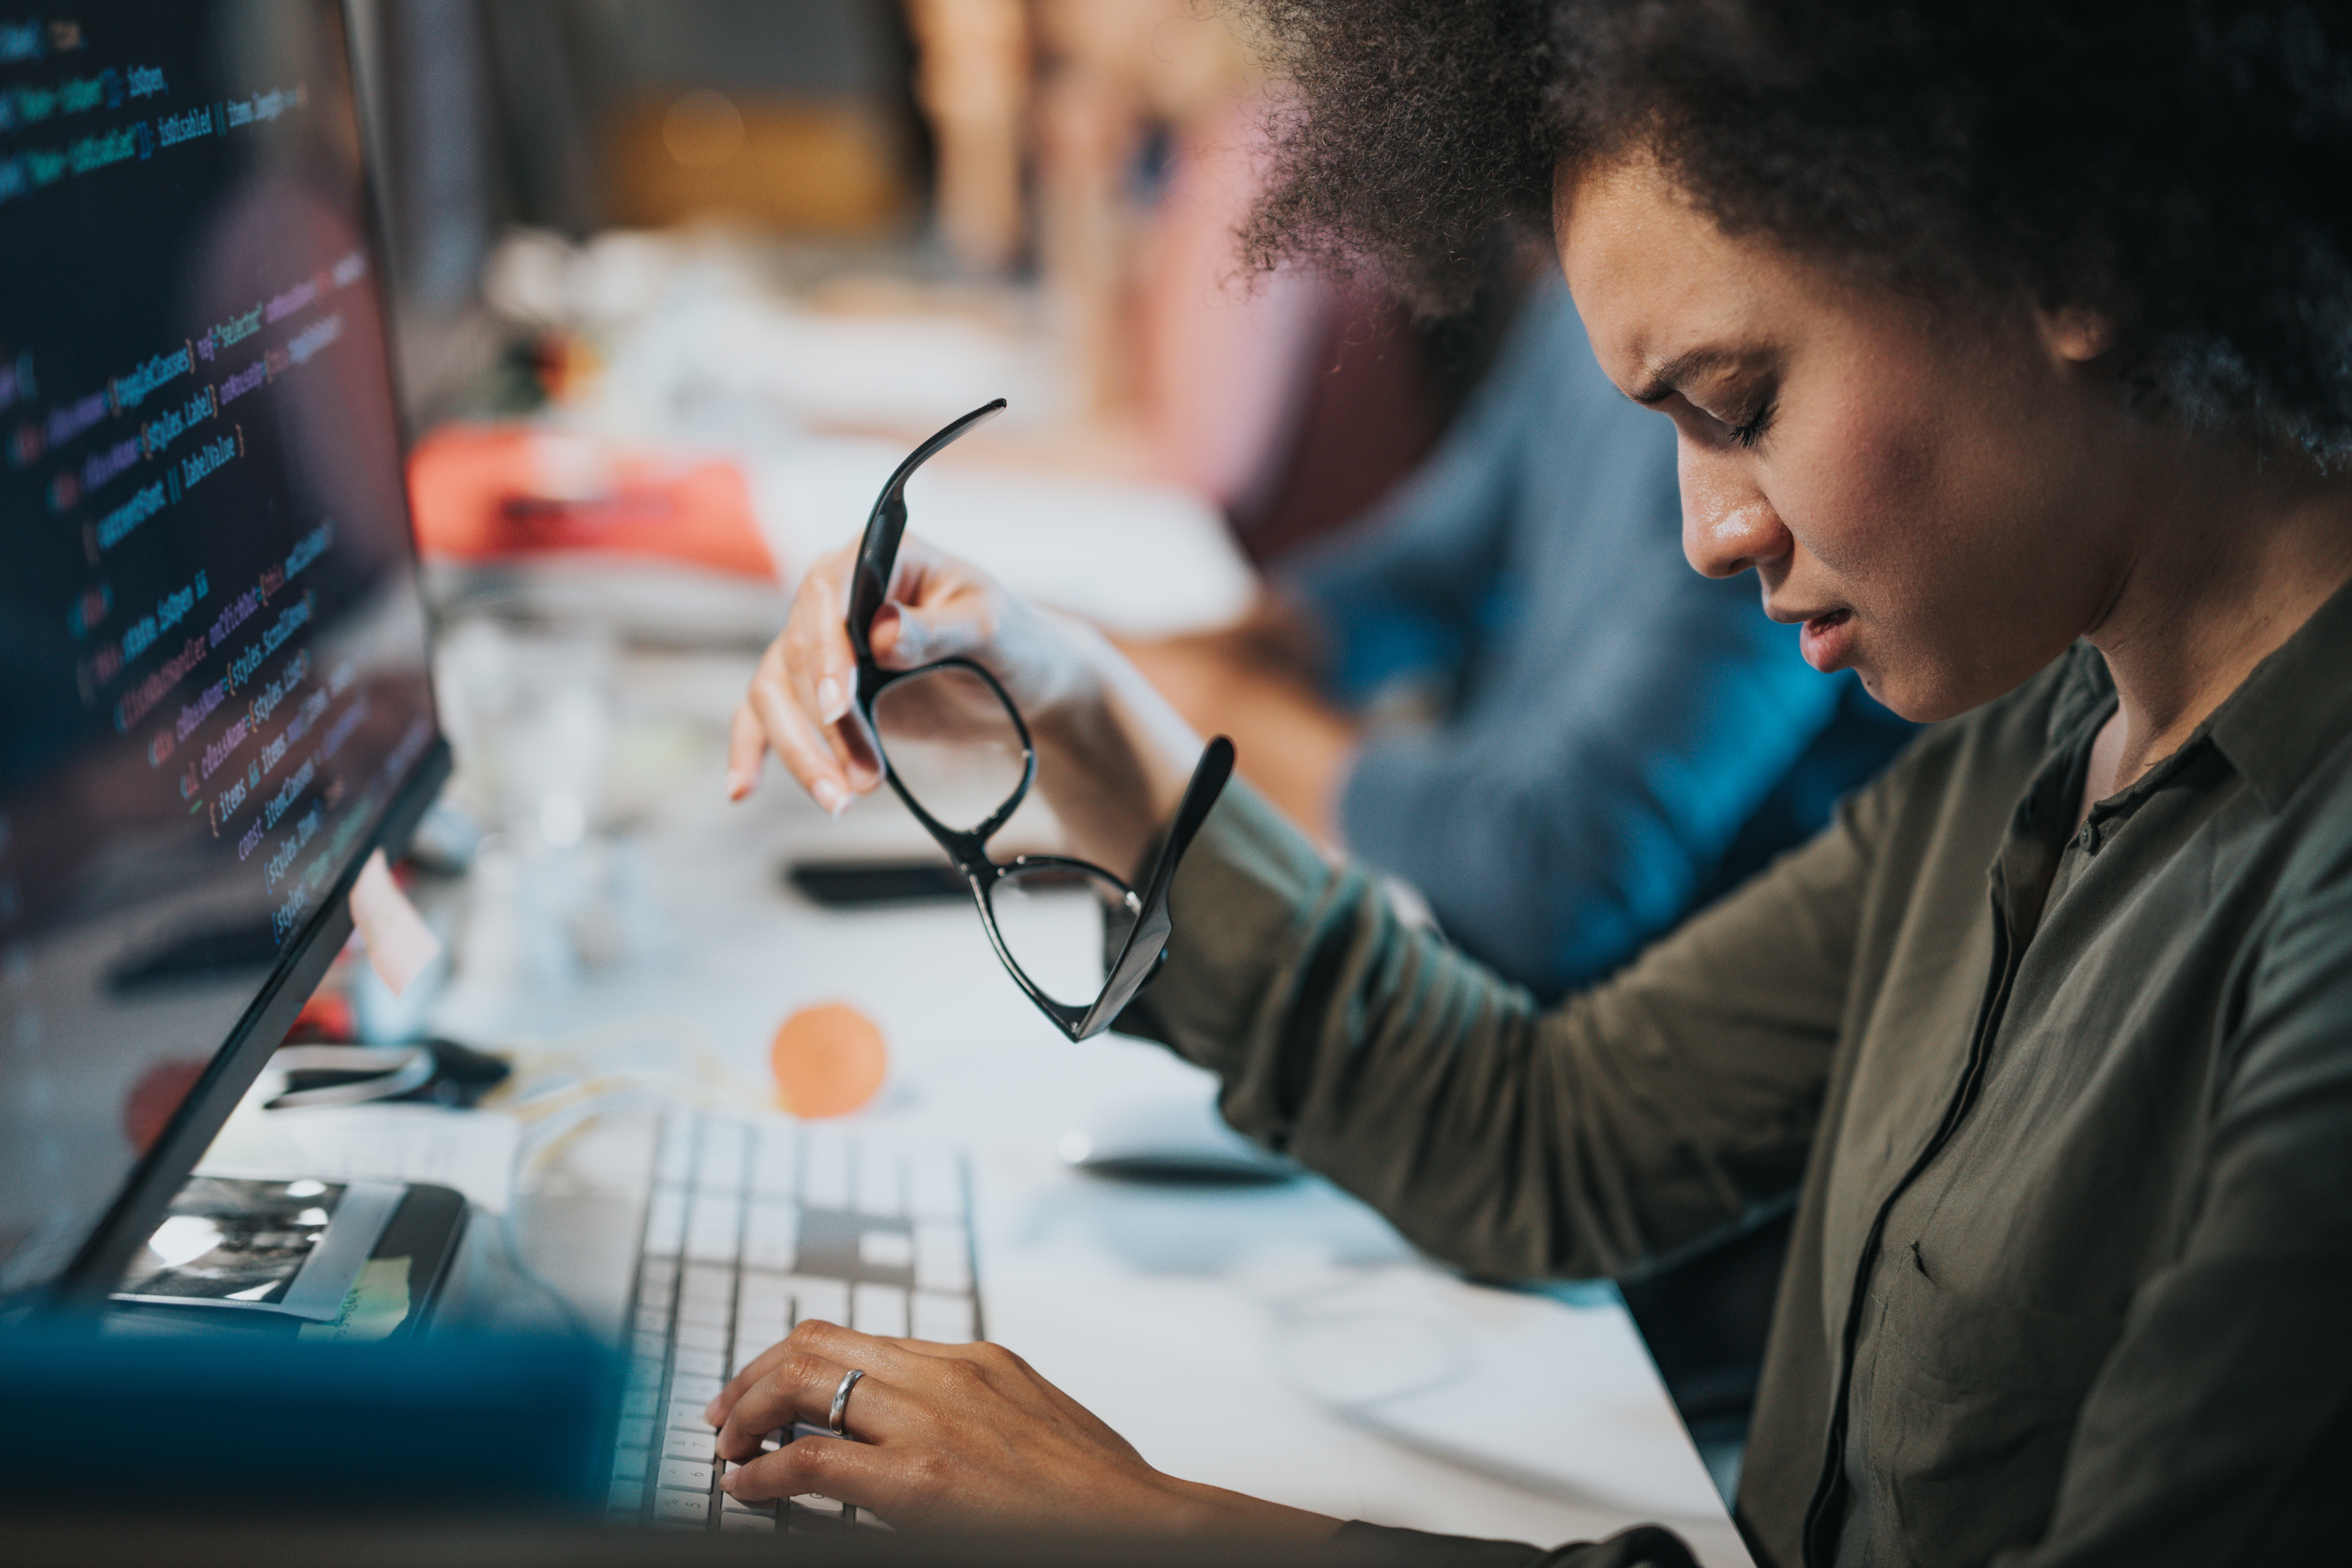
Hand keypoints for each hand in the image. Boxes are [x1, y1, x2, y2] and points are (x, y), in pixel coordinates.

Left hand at [704, 1318, 1336, 1538]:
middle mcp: (944, 1375)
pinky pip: (811, 1458)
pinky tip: (746, 1489)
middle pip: (815, 1344)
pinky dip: (763, 1471)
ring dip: (749, 1414)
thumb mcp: (1028, 1416)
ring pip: (804, 1383)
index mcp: (971, 1359)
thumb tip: (913, 1422)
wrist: (1140, 1523)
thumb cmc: (1094, 1487)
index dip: (791, 1357)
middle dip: (754, 1377)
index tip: (762, 1385)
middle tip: (723, 1415)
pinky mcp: (919, 1480)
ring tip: (729, 1449)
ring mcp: (931, 1423)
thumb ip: (969, 1406)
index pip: (854, 1333)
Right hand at [724, 534, 1212, 872]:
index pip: (827, 594)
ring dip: (801, 751)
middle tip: (860, 777)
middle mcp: (839, 596)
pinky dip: (753, 750)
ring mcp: (824, 645)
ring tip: (841, 800)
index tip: (838, 705)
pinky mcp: (820, 691)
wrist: (1022, 682)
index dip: (826, 652)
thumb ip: (939, 628)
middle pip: (797, 652)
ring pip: (777, 692)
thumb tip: (883, 631)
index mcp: (879, 558)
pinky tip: (743, 788)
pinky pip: (768, 714)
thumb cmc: (1012, 640)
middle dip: (823, 723)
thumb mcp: (990, 628)